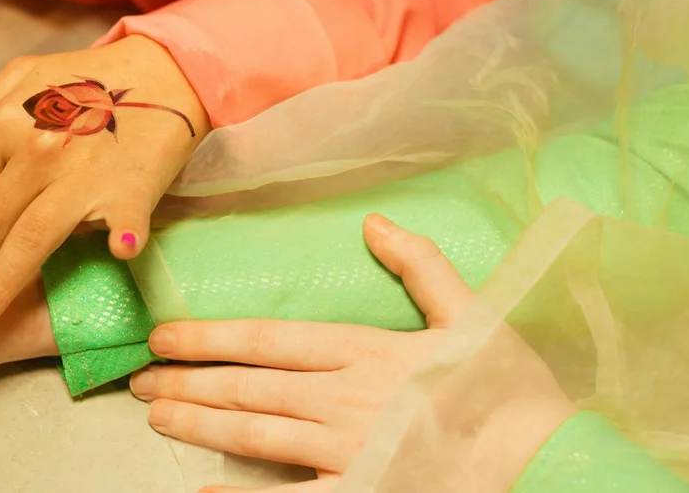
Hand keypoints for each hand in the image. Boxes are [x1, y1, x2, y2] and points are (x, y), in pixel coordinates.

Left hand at [0, 35, 209, 328]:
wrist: (163, 71)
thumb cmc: (90, 77)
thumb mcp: (24, 77)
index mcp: (10, 123)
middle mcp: (40, 150)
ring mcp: (84, 174)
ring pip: (32, 237)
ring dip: (1, 280)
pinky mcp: (130, 189)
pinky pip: (122, 221)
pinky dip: (122, 238)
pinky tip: (116, 254)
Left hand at [130, 215, 573, 492]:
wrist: (549, 465)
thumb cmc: (511, 390)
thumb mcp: (473, 314)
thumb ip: (421, 266)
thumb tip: (374, 223)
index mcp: (368, 351)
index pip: (269, 340)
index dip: (209, 337)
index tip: (164, 336)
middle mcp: (346, 399)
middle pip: (249, 386)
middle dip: (187, 381)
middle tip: (139, 379)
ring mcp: (349, 452)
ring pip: (256, 433)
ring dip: (200, 423)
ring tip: (156, 417)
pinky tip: (201, 491)